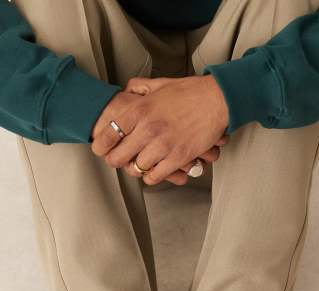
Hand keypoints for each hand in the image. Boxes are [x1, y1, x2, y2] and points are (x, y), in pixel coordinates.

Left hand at [91, 74, 228, 185]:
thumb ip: (138, 88)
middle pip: (117, 157)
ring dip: (137, 168)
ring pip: (136, 169)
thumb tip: (125, 92)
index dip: (100, 146)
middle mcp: (147, 129)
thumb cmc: (190, 92)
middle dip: (116, 161)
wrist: (217, 100)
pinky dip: (152, 177)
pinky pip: (154, 177)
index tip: (101, 150)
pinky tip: (154, 170)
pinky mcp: (177, 158)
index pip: (107, 135)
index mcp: (139, 110)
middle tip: (120, 160)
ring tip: (142, 163)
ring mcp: (163, 145)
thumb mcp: (159, 84)